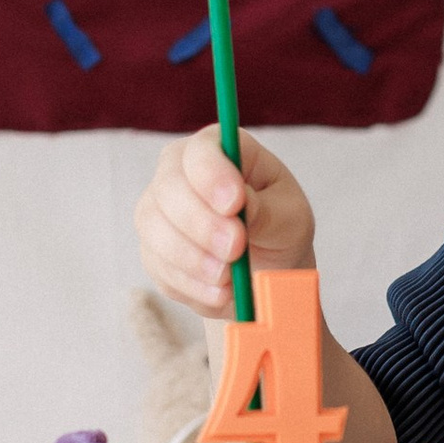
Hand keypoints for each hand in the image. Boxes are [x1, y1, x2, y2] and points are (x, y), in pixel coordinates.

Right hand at [134, 126, 317, 319]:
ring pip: (156, 229)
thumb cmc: (279, 230)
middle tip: (236, 249)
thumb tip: (241, 203)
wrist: (265, 272)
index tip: (235, 204)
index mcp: (219, 149)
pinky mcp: (152, 250)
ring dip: (194, 259)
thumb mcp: (290, 218)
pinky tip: (220, 293)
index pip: (201, 150)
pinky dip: (190, 285)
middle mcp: (179, 172)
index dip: (212, 175)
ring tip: (230, 279)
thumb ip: (266, 209)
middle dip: (202, 224)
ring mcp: (159, 210)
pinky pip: (159, 267)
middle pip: (169, 187)